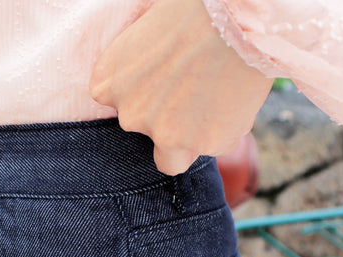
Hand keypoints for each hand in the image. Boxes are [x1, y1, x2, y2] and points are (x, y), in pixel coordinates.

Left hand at [90, 0, 272, 174]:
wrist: (230, 18)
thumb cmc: (188, 13)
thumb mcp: (139, 36)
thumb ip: (132, 73)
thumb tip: (148, 87)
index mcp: (107, 86)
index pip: (120, 107)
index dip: (145, 98)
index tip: (164, 83)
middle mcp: (130, 116)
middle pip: (148, 130)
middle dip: (169, 118)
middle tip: (197, 87)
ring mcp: (164, 134)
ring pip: (174, 156)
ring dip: (190, 140)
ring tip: (214, 103)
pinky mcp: (203, 144)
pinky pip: (215, 146)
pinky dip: (225, 130)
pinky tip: (235, 99)